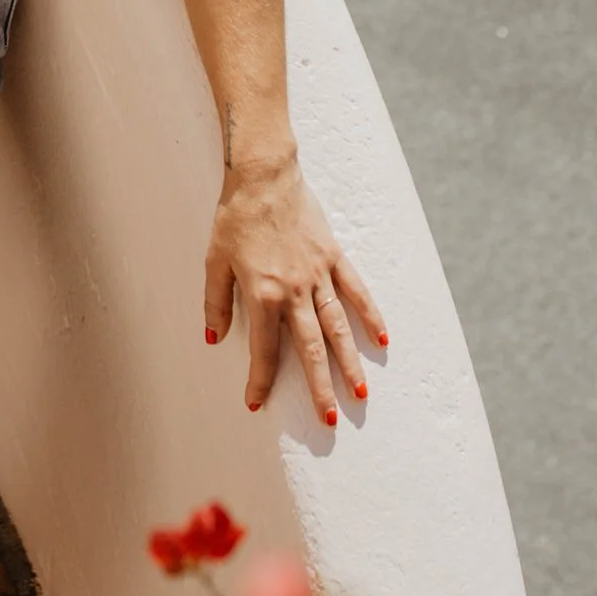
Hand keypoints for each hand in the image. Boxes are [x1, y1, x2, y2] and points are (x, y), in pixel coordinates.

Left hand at [203, 151, 386, 424]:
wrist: (263, 175)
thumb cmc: (234, 218)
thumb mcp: (214, 262)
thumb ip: (216, 303)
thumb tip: (214, 338)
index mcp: (262, 294)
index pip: (264, 349)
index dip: (260, 379)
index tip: (257, 404)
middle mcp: (294, 290)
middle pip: (311, 348)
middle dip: (319, 387)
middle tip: (330, 420)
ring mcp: (318, 274)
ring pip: (337, 327)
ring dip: (349, 362)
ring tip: (360, 394)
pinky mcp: (332, 257)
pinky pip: (355, 291)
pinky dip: (370, 315)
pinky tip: (382, 339)